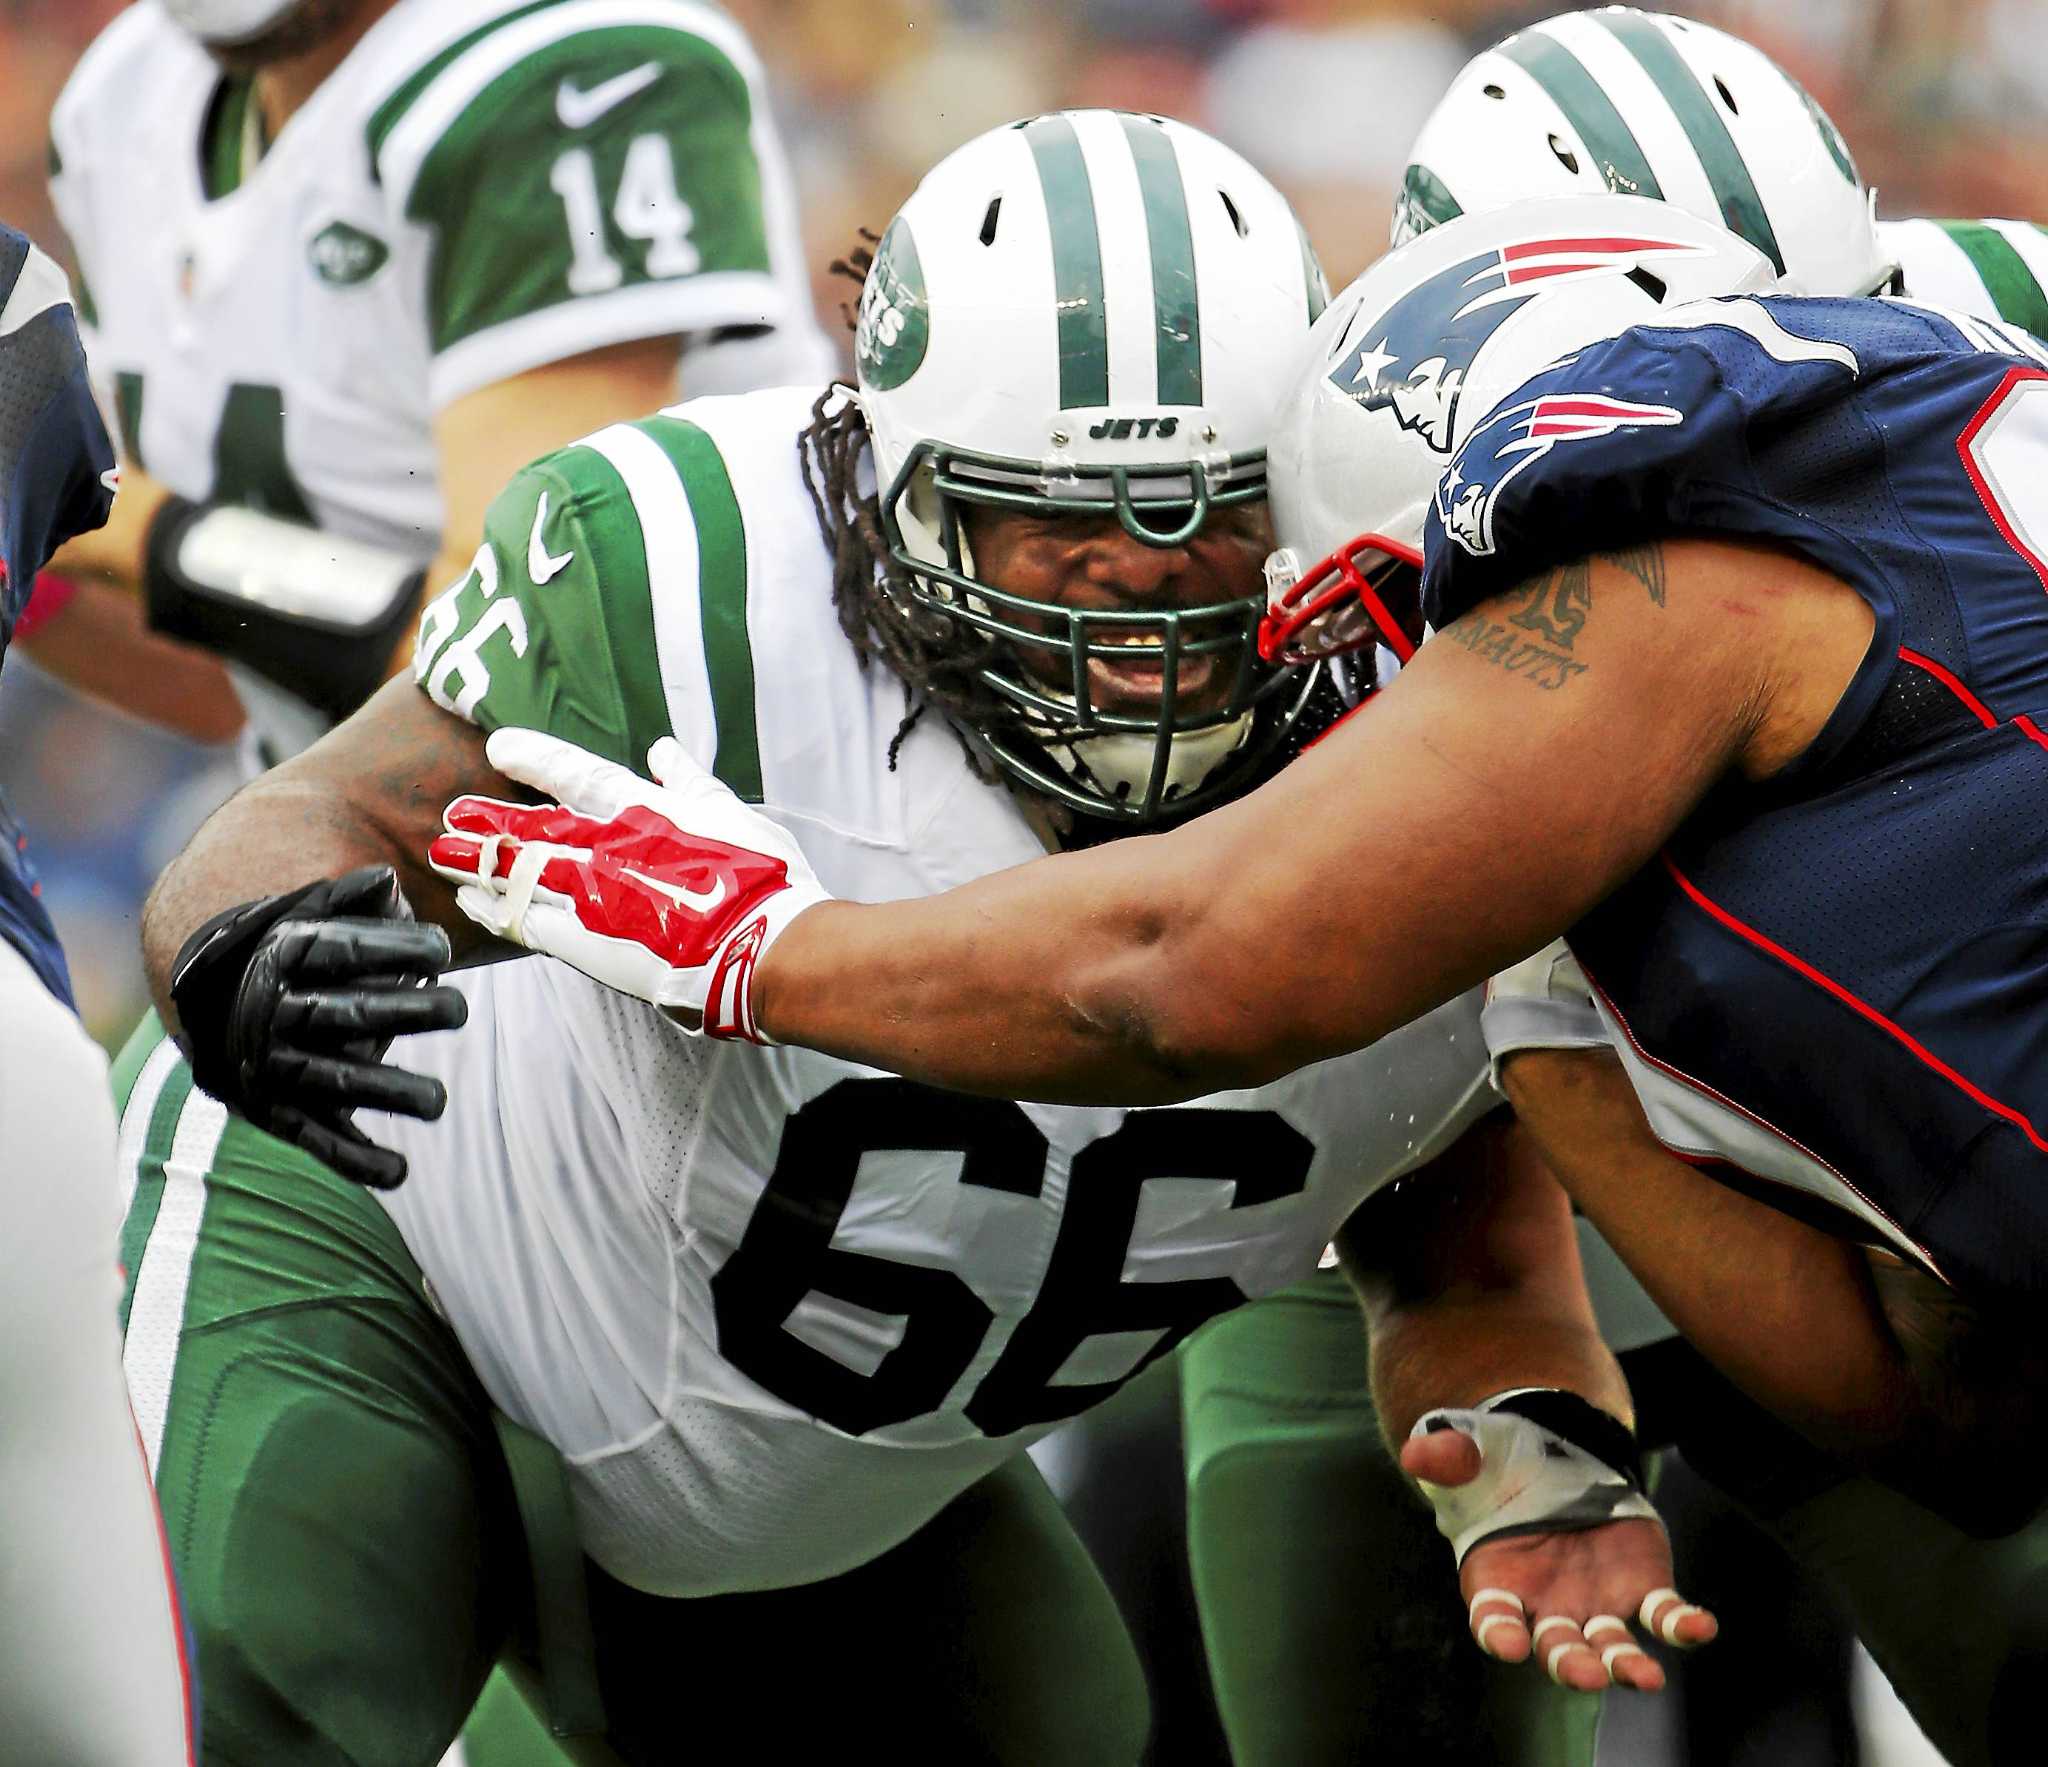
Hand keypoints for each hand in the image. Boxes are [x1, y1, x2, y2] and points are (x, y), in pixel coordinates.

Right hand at [169, 866, 466, 1188]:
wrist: (218, 1012)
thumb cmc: (297, 957)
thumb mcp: (311, 918)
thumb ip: (351, 900)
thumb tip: (384, 882)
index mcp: (284, 960)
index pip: (338, 951)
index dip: (390, 948)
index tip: (443, 950)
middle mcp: (276, 1016)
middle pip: (344, 1015)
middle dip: (403, 1013)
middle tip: (459, 1009)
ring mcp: (279, 1071)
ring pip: (335, 1083)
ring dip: (388, 1092)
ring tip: (437, 1102)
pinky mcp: (285, 1116)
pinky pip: (319, 1140)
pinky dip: (355, 1160)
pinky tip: (399, 1172)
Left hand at [429, 728, 831, 1039]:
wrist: (765, 946)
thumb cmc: (761, 878)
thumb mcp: (731, 814)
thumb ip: (690, 782)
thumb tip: (663, 749)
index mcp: (645, 811)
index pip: (576, 774)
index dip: (535, 758)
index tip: (498, 747)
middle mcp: (608, 846)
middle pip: (533, 828)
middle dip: (491, 821)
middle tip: (452, 813)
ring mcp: (592, 894)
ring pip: (520, 873)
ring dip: (481, 864)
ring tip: (443, 856)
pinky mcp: (587, 942)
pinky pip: (528, 923)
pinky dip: (497, 911)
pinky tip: (472, 904)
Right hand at [1402, 1428, 1716, 1691]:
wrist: (1554, 1456)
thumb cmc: (1497, 1465)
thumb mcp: (1468, 1451)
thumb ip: (1445, 1454)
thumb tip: (1418, 1454)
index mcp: (1496, 1583)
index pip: (1492, 1619)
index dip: (1499, 1633)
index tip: (1508, 1644)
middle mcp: (1545, 1608)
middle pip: (1556, 1648)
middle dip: (1570, 1664)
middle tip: (1585, 1675)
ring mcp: (1597, 1604)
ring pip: (1611, 1647)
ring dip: (1626, 1665)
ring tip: (1645, 1677)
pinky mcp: (1641, 1588)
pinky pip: (1664, 1615)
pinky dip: (1682, 1626)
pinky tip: (1700, 1627)